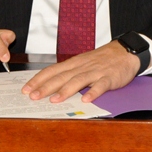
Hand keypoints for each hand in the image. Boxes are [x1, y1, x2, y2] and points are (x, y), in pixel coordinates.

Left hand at [22, 41, 140, 102]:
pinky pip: (101, 85)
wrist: (125, 51)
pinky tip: (86, 99)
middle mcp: (82, 67)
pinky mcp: (109, 77)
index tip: (26, 89)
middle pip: (62, 76)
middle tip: (33, 97)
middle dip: (46, 87)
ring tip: (55, 100)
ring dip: (66, 90)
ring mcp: (96, 72)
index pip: (52, 70)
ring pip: (79, 80)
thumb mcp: (83, 62)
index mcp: (74, 63)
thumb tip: (49, 85)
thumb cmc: (102, 59)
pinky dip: (93, 92)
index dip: (38, 80)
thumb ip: (69, 73)